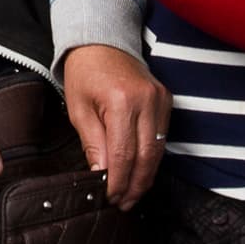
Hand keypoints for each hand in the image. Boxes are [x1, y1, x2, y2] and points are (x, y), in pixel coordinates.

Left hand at [61, 44, 170, 211]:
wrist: (101, 40)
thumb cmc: (85, 72)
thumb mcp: (78, 109)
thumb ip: (92, 143)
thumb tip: (101, 175)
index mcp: (120, 101)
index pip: (123, 154)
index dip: (118, 181)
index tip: (110, 197)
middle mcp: (146, 100)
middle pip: (146, 156)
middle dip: (135, 185)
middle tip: (123, 203)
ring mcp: (159, 99)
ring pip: (158, 150)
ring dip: (146, 175)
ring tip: (131, 193)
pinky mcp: (165, 99)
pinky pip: (162, 136)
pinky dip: (152, 156)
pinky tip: (141, 170)